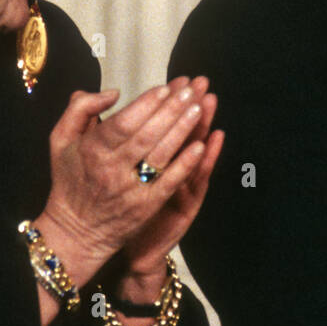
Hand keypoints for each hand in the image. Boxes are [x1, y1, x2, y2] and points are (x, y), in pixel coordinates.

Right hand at [36, 77, 213, 283]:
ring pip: (161, 155)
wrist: (76, 231)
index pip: (124, 122)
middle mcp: (111, 169)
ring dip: (182, 130)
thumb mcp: (61, 139)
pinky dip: (185, 164)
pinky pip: (169, 183)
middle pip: (147, 135)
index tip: (165, 88)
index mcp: (91, 150)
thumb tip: (113, 93)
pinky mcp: (146, 207)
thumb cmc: (71, 180)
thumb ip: (81, 108)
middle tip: (190, 91)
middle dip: (171, 110)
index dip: (147, 103)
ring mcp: (130, 189)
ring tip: (198, 109)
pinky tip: (200, 146)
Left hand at [119, 90, 223, 290]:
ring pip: (194, 149)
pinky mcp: (185, 204)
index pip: (164, 123)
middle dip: (190, 105)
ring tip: (209, 100)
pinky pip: (198, 179)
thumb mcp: (117, 171)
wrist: (121, 247)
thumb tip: (112, 105)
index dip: (172, 101)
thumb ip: (114, 141)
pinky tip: (214, 138)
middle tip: (200, 82)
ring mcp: (180, 185)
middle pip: (183, 131)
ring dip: (203, 124)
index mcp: (151, 158)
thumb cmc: (119, 207)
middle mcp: (170, 168)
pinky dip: (207, 159)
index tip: (180, 79)